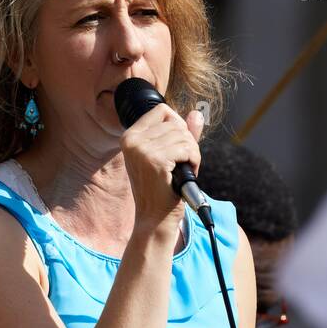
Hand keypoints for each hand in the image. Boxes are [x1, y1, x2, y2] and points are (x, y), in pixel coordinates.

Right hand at [118, 104, 203, 238]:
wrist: (155, 217)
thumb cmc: (161, 188)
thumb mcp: (169, 155)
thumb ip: (182, 133)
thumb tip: (197, 113)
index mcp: (129, 136)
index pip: (161, 110)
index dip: (177, 125)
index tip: (178, 145)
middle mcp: (132, 140)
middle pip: (175, 122)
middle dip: (187, 142)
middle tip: (183, 163)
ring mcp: (141, 150)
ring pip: (184, 136)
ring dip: (192, 153)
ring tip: (184, 170)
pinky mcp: (155, 160)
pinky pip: (187, 148)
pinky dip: (194, 160)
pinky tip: (187, 172)